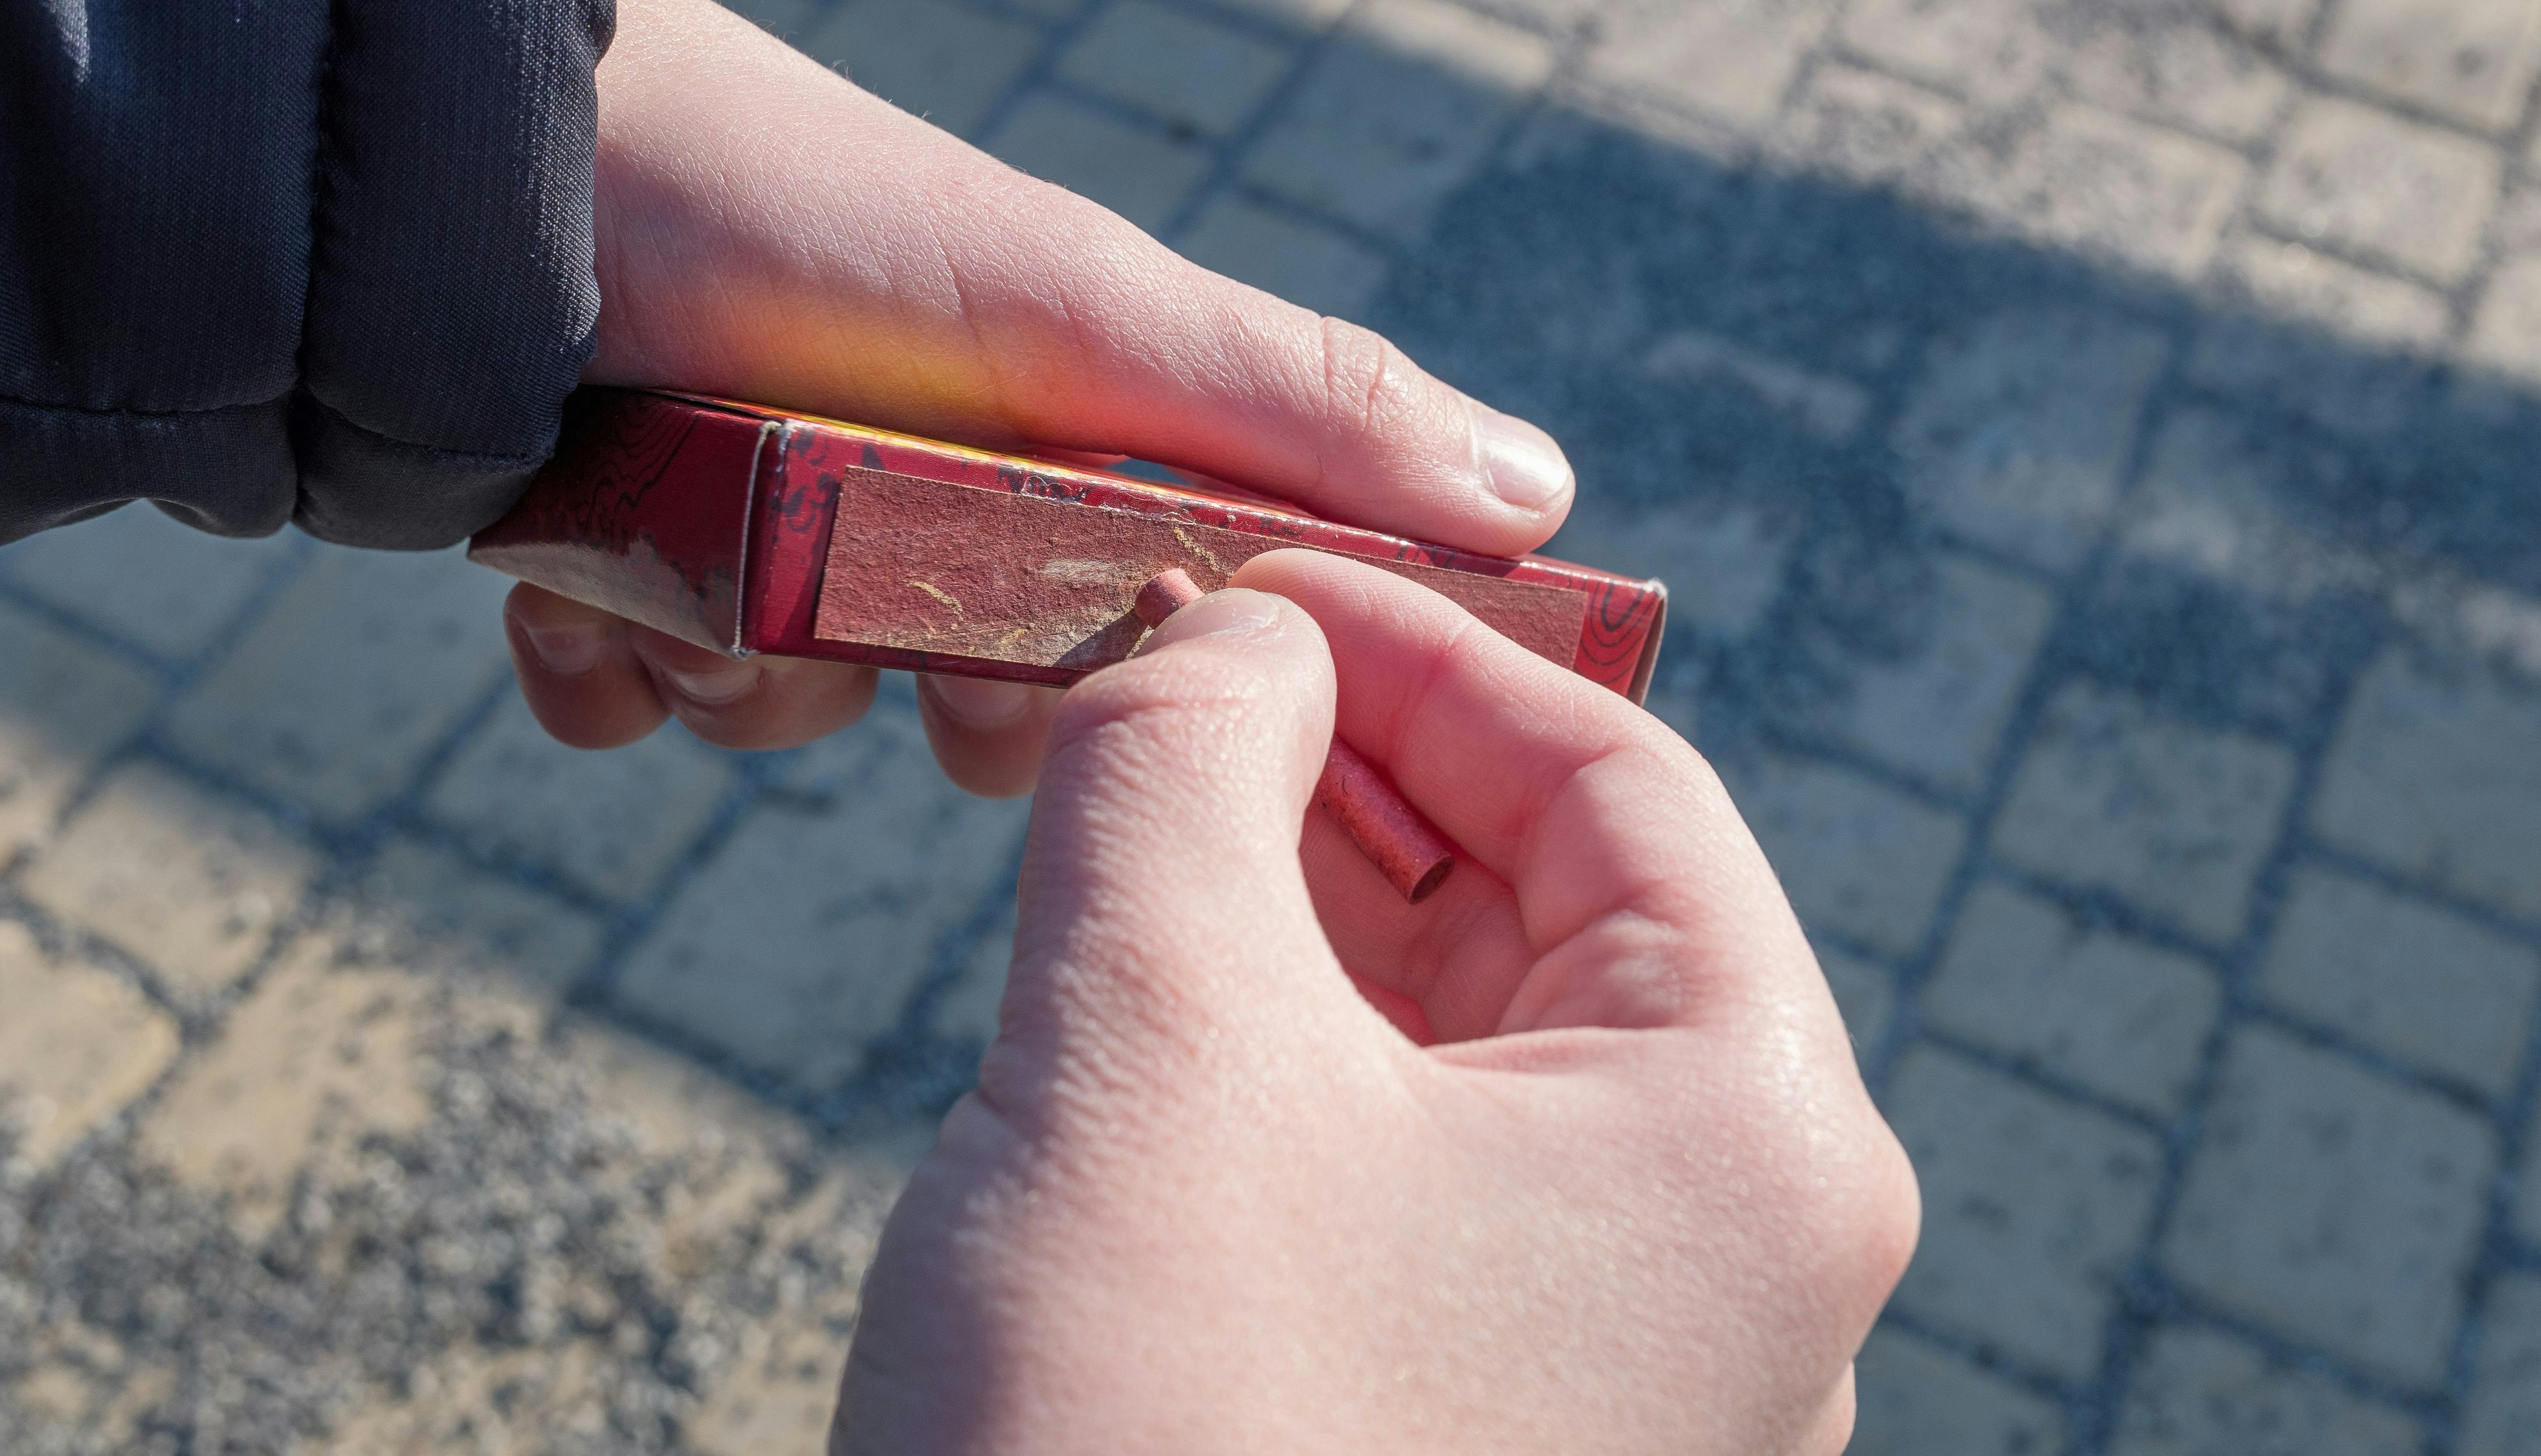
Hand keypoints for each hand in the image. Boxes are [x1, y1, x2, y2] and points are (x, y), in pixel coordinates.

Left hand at [503, 0, 1576, 792]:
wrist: (524, 171)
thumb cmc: (823, 220)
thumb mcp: (1090, 317)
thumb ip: (1305, 414)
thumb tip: (1542, 497)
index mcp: (1050, 457)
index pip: (1147, 654)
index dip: (1119, 686)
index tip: (1068, 654)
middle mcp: (913, 502)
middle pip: (960, 719)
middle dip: (900, 685)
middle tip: (852, 600)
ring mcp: (754, 535)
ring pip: (772, 721)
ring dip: (727, 659)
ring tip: (687, 552)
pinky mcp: (605, 563)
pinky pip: (613, 701)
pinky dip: (596, 657)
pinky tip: (581, 572)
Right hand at [830, 551, 1918, 1453]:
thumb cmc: (1146, 1427)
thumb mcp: (1150, 1028)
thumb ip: (1191, 761)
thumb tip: (1227, 629)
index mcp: (1752, 1134)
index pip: (1617, 784)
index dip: (1425, 645)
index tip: (1252, 575)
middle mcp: (1740, 1255)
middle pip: (1558, 910)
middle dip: (1358, 770)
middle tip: (1175, 674)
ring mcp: (1632, 1363)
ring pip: (1478, 1043)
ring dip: (1314, 904)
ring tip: (1148, 809)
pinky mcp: (1500, 1427)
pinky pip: (1424, 1174)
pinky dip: (1301, 1055)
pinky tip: (1166, 989)